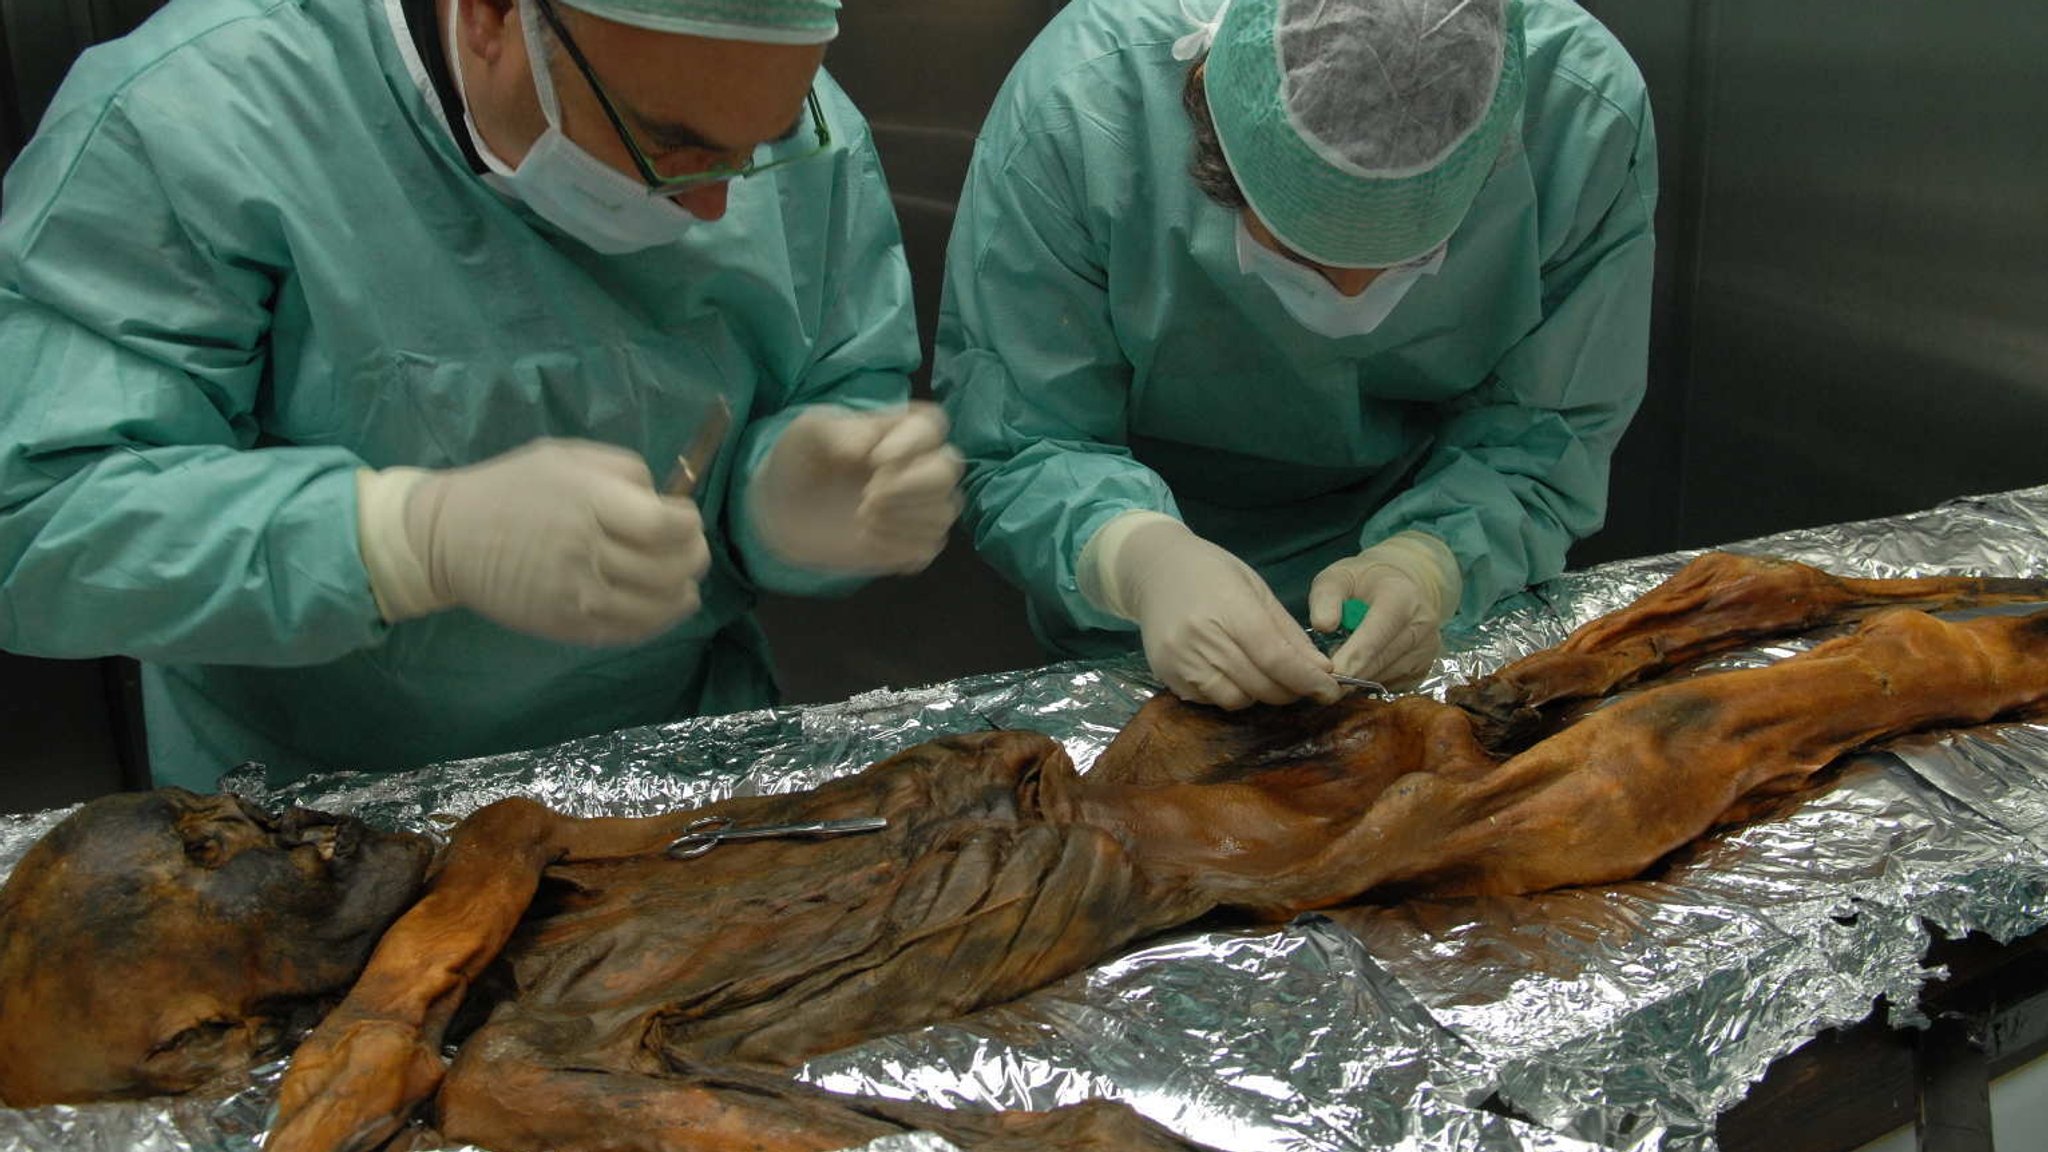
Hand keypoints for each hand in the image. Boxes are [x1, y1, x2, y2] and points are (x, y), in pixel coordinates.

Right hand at [356, 439, 709, 645]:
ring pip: (658, 607)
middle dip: (693, 559)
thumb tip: (669, 502)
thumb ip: (625, 473)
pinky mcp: (568, 626)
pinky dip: (657, 621)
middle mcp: (587, 550)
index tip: (685, 519)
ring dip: (682, 594)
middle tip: (690, 551)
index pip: (667, 526)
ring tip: (684, 583)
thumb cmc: (513, 488)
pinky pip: (630, 631)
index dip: (689, 524)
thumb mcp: (568, 457)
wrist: (449, 536)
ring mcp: (577, 594)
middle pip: (670, 569)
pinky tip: (662, 606)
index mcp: (591, 501)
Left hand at [748, 402, 964, 574]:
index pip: (932, 426)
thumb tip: (865, 450)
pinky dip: (900, 547)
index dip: (911, 444)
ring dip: (904, 518)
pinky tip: (867, 539)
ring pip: (945, 511)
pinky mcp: (911, 542)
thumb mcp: (808, 433)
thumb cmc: (802, 460)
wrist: (782, 509)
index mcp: (900, 430)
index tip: (873, 460)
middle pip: (949, 470)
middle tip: (868, 497)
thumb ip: (837, 430)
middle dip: (911, 486)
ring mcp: (919, 506)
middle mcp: (918, 465)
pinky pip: (930, 546)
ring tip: (862, 518)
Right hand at [1083, 513, 1339, 709]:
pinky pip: (1210, 701)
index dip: (1307, 680)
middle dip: (1290, 690)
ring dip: (1259, 694)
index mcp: (1228, 608)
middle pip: (1259, 684)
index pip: (1276, 658)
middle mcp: (1200, 638)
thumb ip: (1287, 632)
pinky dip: (1230, 693)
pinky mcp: (1165, 675)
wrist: (1154, 569)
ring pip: (1236, 700)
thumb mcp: (1256, 589)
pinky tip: (1232, 672)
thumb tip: (1321, 670)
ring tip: (1263, 674)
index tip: (1330, 690)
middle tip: (1304, 684)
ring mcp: (1179, 660)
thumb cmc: (1211, 572)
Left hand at [1308, 532, 1461, 688]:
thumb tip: (1323, 626)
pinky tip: (1362, 664)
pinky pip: (1392, 685)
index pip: (1374, 637)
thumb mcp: (1338, 577)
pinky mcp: (1425, 667)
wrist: (1401, 585)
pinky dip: (1372, 681)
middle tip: (1322, 677)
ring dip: (1358, 677)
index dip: (1350, 660)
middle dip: (1348, 674)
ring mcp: (1428, 649)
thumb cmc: (1362, 582)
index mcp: (1401, 598)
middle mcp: (1421, 625)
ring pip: (1384, 677)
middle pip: (1379, 662)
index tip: (1327, 676)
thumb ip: (1325, 597)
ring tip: (1343, 659)